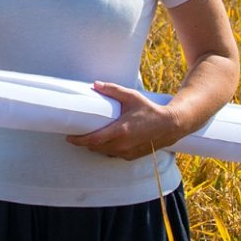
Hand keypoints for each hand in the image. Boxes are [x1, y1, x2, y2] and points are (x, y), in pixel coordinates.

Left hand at [67, 81, 185, 160]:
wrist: (171, 125)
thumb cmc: (150, 110)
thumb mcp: (131, 97)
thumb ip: (112, 90)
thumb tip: (95, 84)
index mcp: (120, 131)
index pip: (93, 140)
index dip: (79, 140)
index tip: (69, 137)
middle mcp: (122, 145)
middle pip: (95, 147)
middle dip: (84, 142)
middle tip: (76, 134)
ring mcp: (127, 152)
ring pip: (104, 152)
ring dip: (95, 146)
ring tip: (89, 137)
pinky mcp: (132, 156)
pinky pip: (114, 154)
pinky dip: (107, 149)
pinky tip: (106, 141)